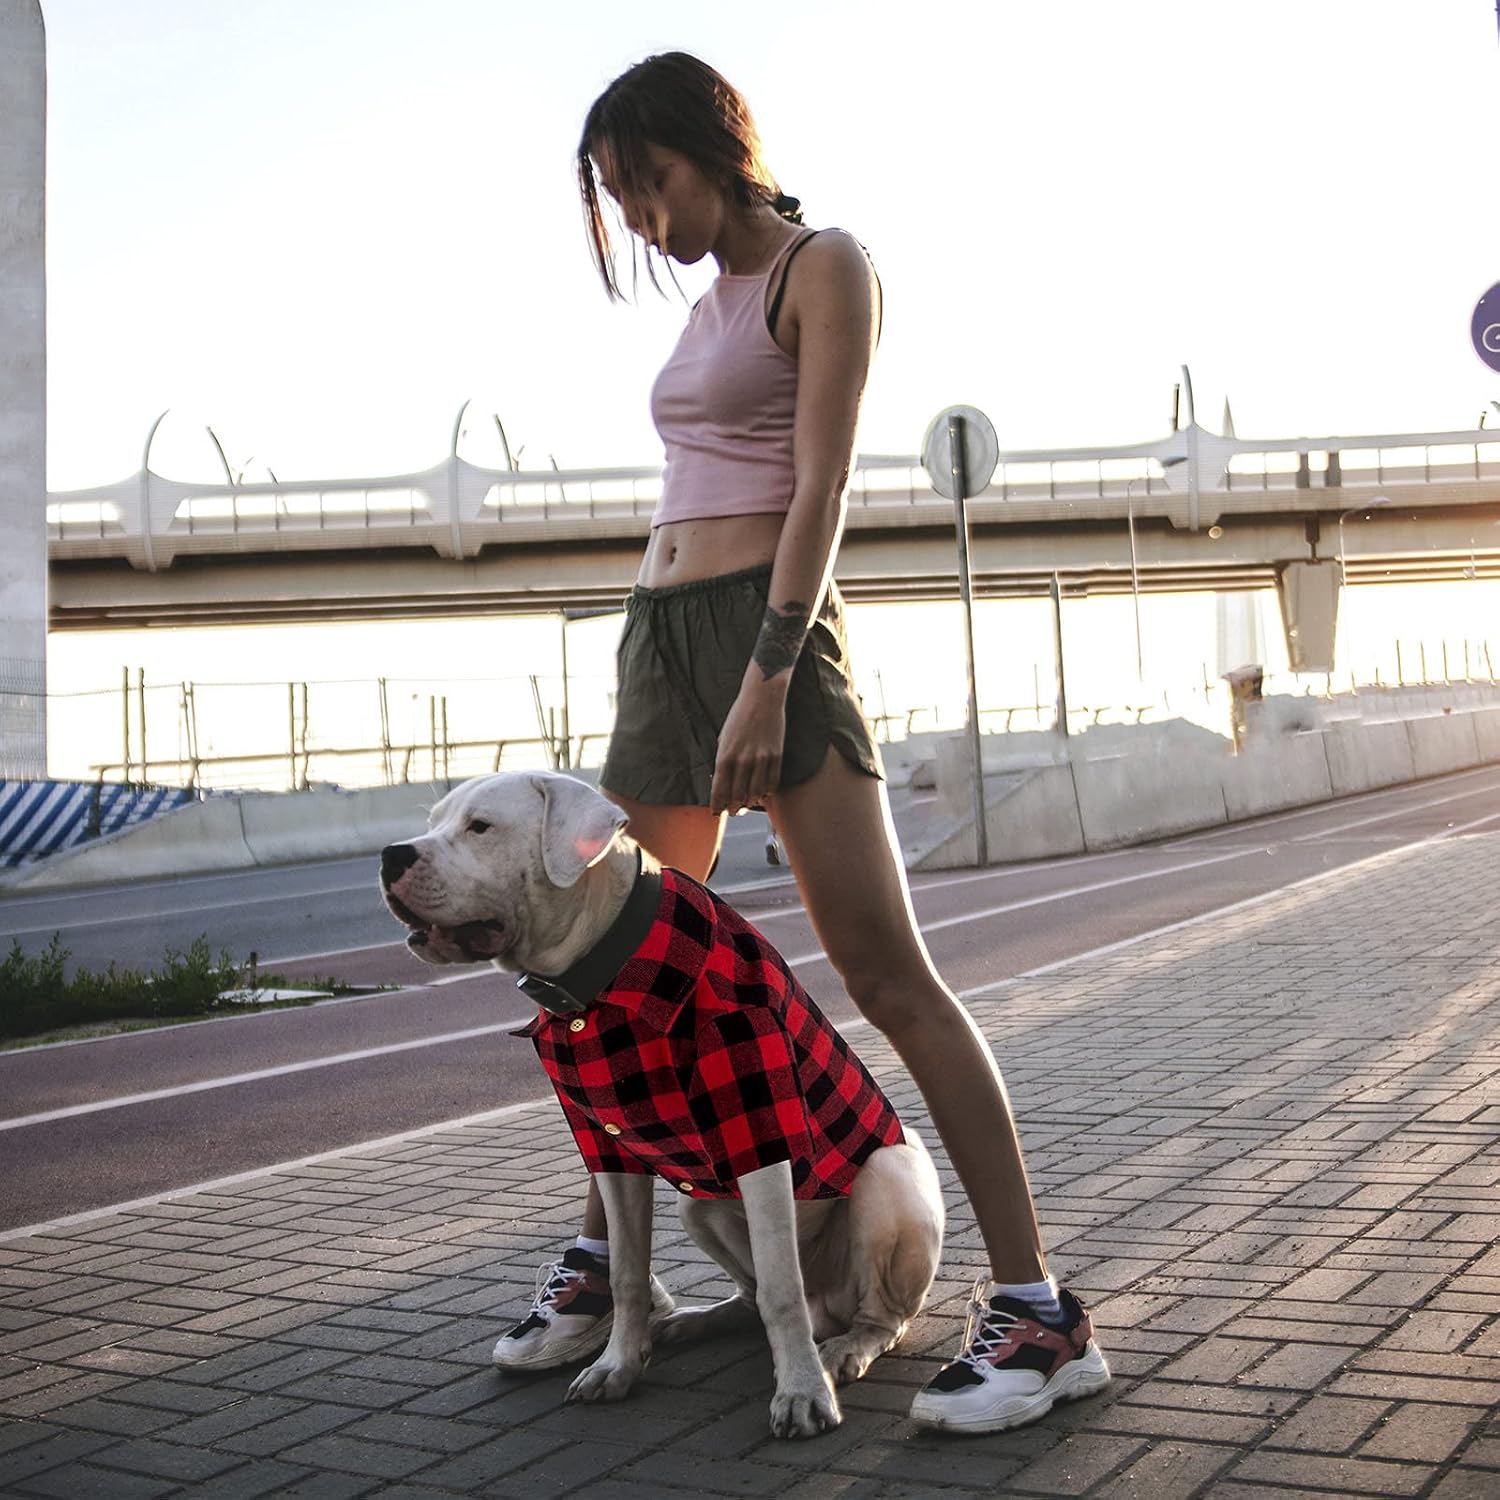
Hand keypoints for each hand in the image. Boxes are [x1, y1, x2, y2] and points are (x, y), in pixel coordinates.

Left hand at [709, 677, 787, 814]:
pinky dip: (766, 792)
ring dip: (750, 802)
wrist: (762, 696)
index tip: (716, 811)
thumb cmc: (739, 716)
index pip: (719, 790)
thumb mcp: (724, 737)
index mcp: (725, 755)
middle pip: (737, 796)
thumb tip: (721, 780)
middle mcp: (742, 760)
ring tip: (747, 804)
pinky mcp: (776, 756)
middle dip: (734, 808)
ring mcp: (761, 759)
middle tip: (733, 811)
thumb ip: (723, 760)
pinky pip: (772, 783)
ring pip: (755, 793)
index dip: (717, 805)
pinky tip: (762, 793)